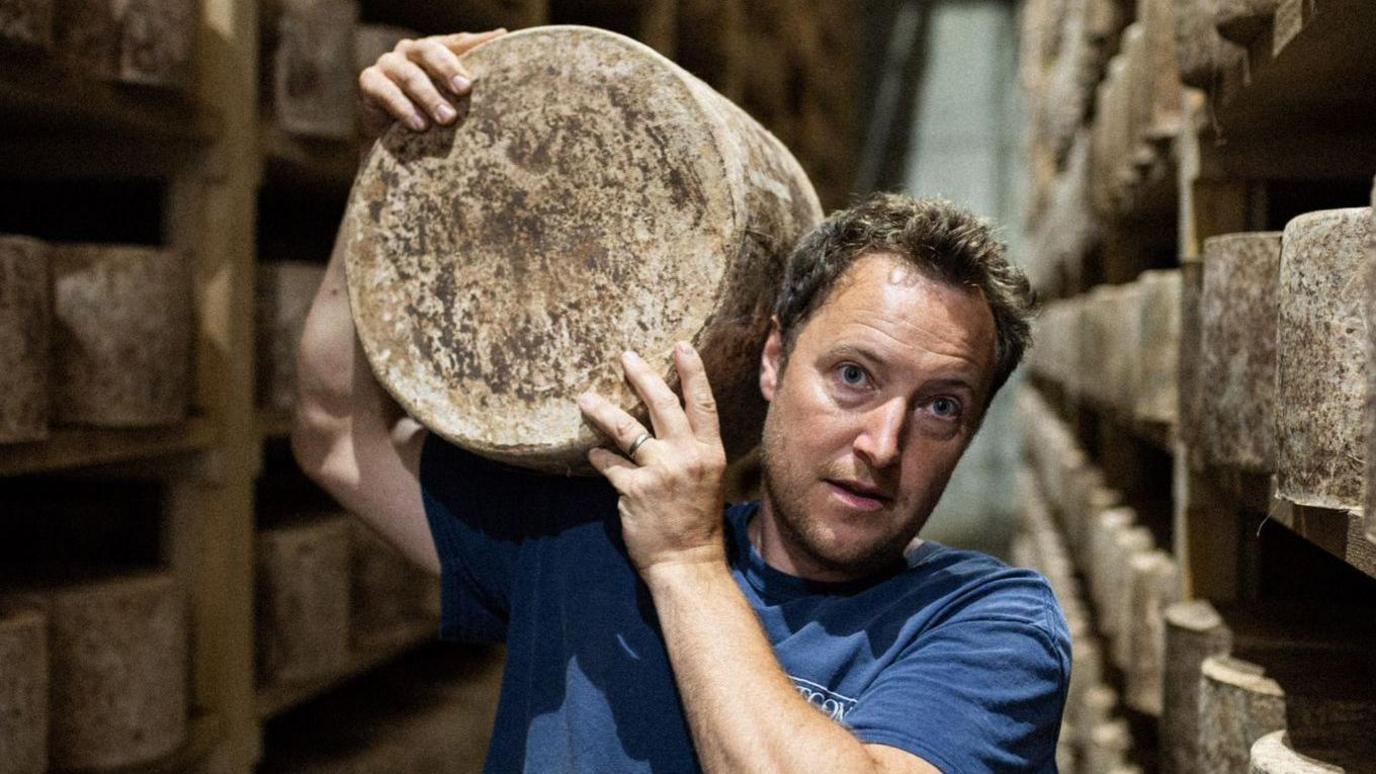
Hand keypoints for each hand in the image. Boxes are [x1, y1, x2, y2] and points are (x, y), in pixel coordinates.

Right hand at [357, 29, 505, 137]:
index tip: (488, 68)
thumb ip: (473, 62)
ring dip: (429, 97)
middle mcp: (410, 51)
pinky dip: (403, 109)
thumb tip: (503, 33)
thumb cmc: (429, 109)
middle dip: (448, 70)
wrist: (392, 136)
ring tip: (447, 119)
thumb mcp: (453, 90)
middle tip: (465, 90)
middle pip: (430, 51)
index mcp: (434, 49)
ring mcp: (388, 64)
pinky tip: (420, 125)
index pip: (456, 42)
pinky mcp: (369, 82)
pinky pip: (385, 92)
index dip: (473, 47)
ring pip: (409, 75)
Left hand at [578, 343, 728, 576]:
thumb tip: (667, 424)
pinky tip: (593, 455)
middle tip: (625, 356)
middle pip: (663, 405)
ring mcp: (661, 472)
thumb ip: (691, 450)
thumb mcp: (707, 480)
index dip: (693, 372)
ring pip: (627, 429)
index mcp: (710, 453)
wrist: (687, 562)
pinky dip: (599, 458)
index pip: (703, 404)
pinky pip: (610, 465)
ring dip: (603, 410)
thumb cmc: (697, 521)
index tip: (682, 346)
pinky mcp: (635, 489)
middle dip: (643, 376)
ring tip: (585, 398)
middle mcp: (687, 457)